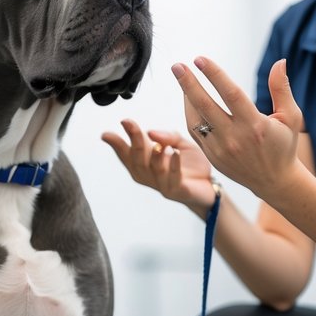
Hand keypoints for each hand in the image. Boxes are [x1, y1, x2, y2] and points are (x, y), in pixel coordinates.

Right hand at [102, 119, 216, 210]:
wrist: (209, 187)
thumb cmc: (191, 165)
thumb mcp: (180, 143)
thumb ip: (168, 136)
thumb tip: (151, 132)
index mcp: (146, 162)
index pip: (126, 153)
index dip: (115, 144)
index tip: (105, 134)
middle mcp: (149, 175)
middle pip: (136, 159)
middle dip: (133, 140)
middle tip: (128, 124)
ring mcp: (162, 184)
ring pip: (151, 170)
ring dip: (154, 156)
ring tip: (159, 144)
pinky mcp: (177, 191)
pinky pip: (173, 179)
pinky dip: (172, 165)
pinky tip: (174, 153)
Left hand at [171, 56, 304, 199]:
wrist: (274, 182)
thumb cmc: (284, 145)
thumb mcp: (291, 117)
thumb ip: (281, 89)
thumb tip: (279, 61)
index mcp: (255, 126)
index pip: (231, 94)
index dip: (214, 75)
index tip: (200, 59)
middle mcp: (235, 138)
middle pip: (206, 106)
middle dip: (189, 84)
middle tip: (177, 65)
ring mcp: (220, 149)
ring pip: (196, 119)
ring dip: (186, 97)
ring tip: (182, 76)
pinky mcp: (212, 156)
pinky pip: (195, 132)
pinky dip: (189, 114)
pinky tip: (188, 98)